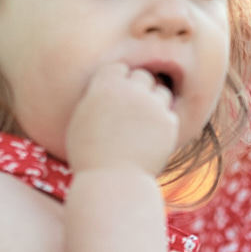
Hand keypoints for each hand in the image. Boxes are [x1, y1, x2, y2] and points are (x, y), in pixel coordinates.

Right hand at [64, 62, 179, 175]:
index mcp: (104, 87)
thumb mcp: (81, 123)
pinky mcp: (169, 122)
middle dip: (139, 89)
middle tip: (133, 110)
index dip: (118, 82)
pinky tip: (152, 139)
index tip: (117, 98)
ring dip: (155, 103)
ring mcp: (152, 105)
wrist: (112, 182)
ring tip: (143, 124)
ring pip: (161, 92)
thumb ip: (95, 100)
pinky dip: (163, 124)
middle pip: (142, 76)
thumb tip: (105, 87)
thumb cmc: (89, 157)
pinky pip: (169, 114)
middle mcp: (130, 91)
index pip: (119, 68)